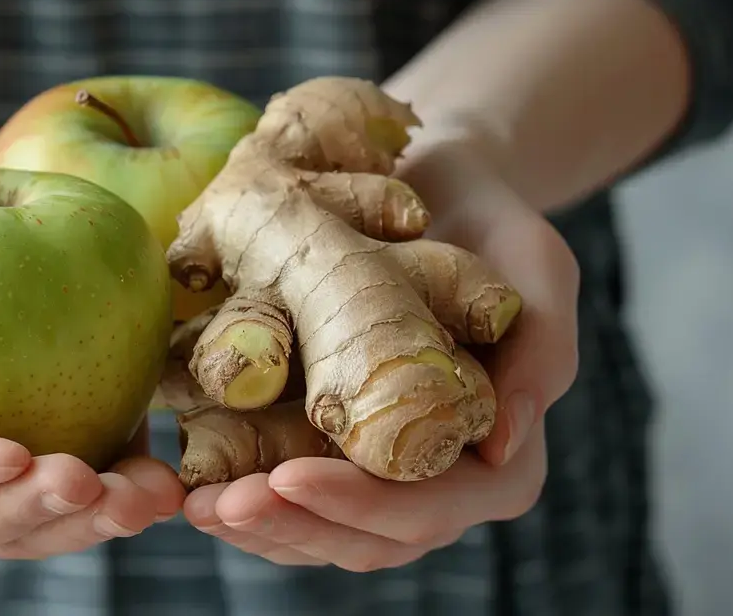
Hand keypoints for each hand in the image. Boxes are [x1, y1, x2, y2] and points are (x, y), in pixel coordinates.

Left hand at [182, 139, 579, 569]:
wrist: (439, 196)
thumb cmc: (495, 229)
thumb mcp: (537, 270)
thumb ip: (540, 354)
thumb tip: (501, 448)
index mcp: (497, 462)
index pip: (427, 508)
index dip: (356, 506)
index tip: (286, 477)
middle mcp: (438, 482)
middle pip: (362, 537)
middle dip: (288, 526)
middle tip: (218, 505)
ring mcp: (381, 472)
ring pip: (317, 530)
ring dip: (255, 525)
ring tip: (193, 504)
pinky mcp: (333, 446)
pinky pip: (288, 490)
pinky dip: (243, 488)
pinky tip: (193, 481)